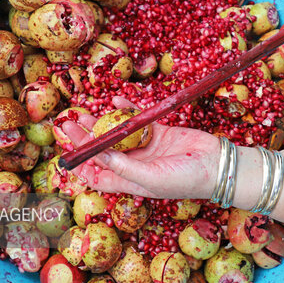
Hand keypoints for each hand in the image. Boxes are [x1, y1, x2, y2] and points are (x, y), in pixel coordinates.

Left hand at [61, 97, 219, 198]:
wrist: (217, 165)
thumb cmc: (186, 179)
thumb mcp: (151, 178)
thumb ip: (124, 168)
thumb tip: (97, 156)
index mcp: (130, 181)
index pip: (98, 176)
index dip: (81, 167)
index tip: (66, 155)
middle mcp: (134, 165)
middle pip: (102, 151)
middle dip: (85, 139)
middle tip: (70, 124)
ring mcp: (145, 147)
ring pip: (116, 134)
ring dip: (101, 123)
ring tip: (84, 112)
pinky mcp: (158, 132)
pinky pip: (137, 120)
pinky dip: (127, 111)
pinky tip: (117, 101)